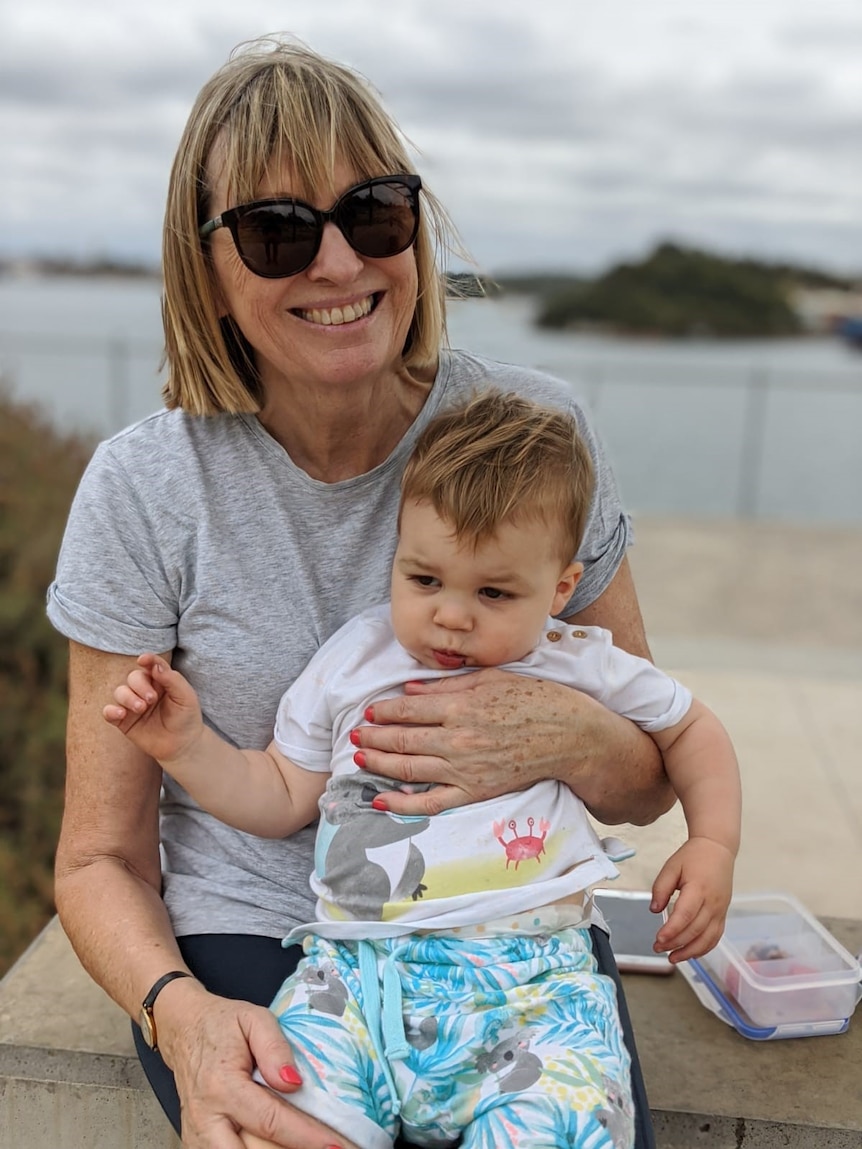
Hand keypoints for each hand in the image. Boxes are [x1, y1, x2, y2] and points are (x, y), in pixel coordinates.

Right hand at [102, 653, 201, 763]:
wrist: (182, 745)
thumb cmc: (186, 717)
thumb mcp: (186, 696)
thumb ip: (172, 679)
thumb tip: (155, 665)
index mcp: (161, 681)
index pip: (151, 665)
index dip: (147, 660)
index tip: (143, 660)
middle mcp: (145, 690)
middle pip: (133, 677)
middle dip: (140, 686)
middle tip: (151, 699)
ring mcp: (133, 705)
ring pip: (119, 692)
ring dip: (127, 698)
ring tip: (141, 708)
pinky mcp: (124, 721)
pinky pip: (109, 712)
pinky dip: (110, 710)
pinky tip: (120, 714)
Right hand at [159, 980, 350, 1148]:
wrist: (183, 1029)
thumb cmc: (221, 1024)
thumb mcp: (253, 1019)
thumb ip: (275, 1048)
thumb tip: (294, 1084)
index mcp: (223, 1086)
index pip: (271, 1121)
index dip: (306, 1136)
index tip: (334, 1145)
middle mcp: (207, 1117)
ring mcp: (198, 1134)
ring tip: (307, 1145)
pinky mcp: (196, 1142)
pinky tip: (279, 1146)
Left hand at [352, 669, 606, 814]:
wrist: (572, 737)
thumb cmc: (538, 700)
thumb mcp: (492, 679)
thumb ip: (448, 686)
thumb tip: (410, 689)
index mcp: (462, 707)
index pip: (409, 708)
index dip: (384, 710)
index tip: (369, 710)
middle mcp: (458, 739)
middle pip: (403, 739)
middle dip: (373, 736)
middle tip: (353, 734)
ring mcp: (465, 770)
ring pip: (410, 768)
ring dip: (379, 763)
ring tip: (358, 758)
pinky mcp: (475, 792)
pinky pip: (432, 803)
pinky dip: (403, 803)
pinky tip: (381, 799)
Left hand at [651, 837, 734, 962]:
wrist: (717, 849)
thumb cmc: (694, 856)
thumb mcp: (672, 866)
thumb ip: (661, 888)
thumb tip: (654, 910)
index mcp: (698, 888)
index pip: (685, 915)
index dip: (672, 931)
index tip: (658, 939)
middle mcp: (712, 902)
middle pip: (695, 930)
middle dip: (676, 943)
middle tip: (658, 948)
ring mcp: (720, 910)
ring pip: (707, 938)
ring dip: (690, 952)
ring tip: (673, 958)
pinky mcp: (723, 914)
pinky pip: (715, 936)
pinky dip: (704, 948)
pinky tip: (690, 953)